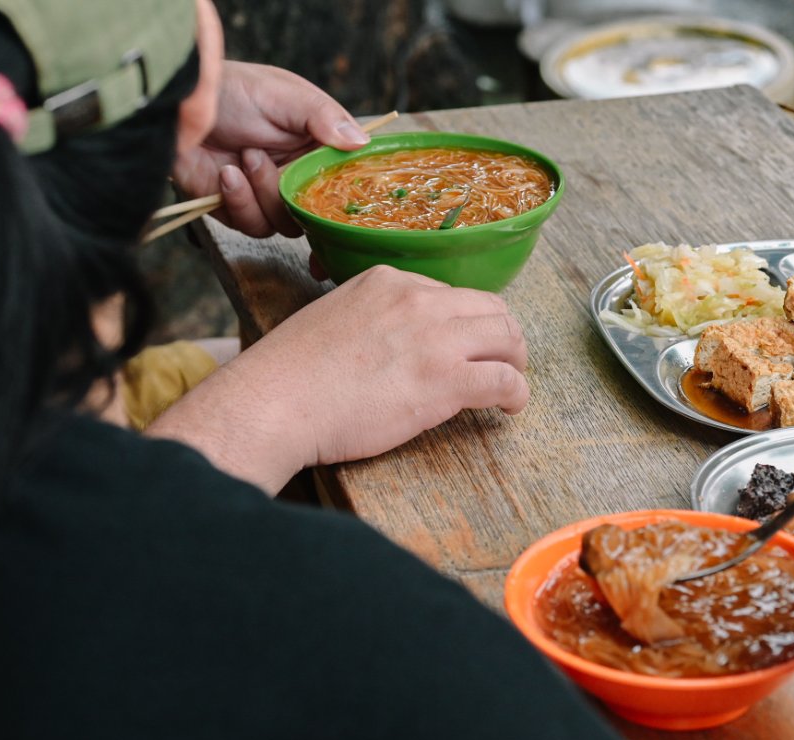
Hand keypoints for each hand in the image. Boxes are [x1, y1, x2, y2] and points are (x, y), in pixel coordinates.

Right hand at [147, 267, 528, 492]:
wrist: (275, 402)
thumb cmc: (291, 374)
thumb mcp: (333, 318)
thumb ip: (373, 320)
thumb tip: (395, 343)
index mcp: (387, 280)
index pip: (449, 294)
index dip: (464, 322)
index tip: (464, 345)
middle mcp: (418, 299)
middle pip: (489, 307)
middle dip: (502, 335)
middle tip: (503, 361)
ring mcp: (436, 337)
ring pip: (507, 337)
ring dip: (516, 361)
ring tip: (512, 382)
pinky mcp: (446, 379)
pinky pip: (505, 379)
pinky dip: (518, 393)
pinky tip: (512, 406)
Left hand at [172, 60, 369, 236]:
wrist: (174, 106)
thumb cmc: (231, 90)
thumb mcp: (285, 95)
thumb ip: (324, 117)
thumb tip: (361, 142)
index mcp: (316, 147)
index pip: (345, 179)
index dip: (346, 193)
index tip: (344, 198)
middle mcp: (296, 175)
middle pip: (317, 212)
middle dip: (293, 193)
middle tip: (271, 163)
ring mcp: (267, 195)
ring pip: (286, 224)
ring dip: (263, 194)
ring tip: (243, 158)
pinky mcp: (238, 210)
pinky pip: (253, 226)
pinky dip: (240, 201)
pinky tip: (226, 174)